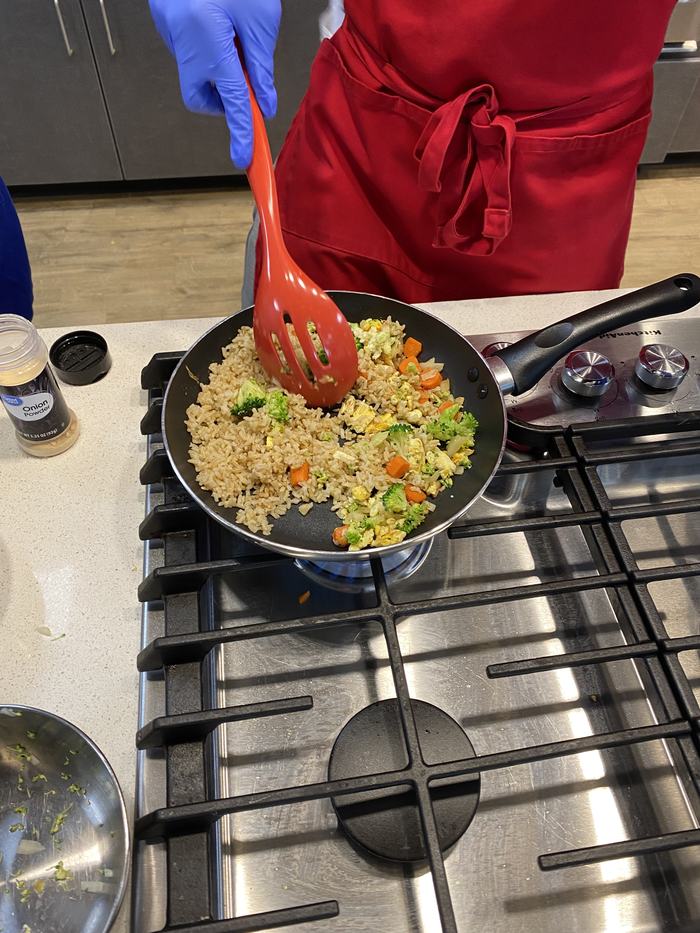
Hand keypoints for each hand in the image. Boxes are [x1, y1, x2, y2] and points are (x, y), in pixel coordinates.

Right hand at [149, 0, 280, 167]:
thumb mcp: (259, 17)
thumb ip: (261, 64)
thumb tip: (264, 101)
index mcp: (211, 46)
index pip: (231, 104)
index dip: (241, 135)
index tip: (245, 160)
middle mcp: (186, 46)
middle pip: (201, 96)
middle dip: (222, 99)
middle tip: (243, 80)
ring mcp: (171, 33)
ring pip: (197, 71)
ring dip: (218, 66)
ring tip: (233, 32)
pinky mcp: (167, 20)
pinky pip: (190, 47)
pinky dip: (208, 44)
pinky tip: (218, 18)